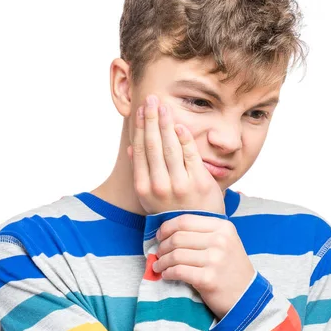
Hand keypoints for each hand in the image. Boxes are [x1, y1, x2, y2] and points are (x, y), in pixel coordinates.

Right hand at [127, 94, 224, 214]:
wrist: (196, 231)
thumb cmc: (172, 211)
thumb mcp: (151, 197)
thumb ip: (142, 172)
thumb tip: (131, 149)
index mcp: (144, 188)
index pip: (140, 151)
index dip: (140, 128)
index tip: (140, 110)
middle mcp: (160, 186)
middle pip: (153, 145)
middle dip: (150, 119)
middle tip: (150, 99)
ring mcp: (180, 184)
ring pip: (170, 147)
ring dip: (165, 123)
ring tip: (162, 106)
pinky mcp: (199, 182)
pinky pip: (190, 154)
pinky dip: (184, 138)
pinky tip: (179, 125)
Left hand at [152, 213, 256, 319]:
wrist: (247, 296)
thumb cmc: (231, 268)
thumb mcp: (225, 242)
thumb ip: (202, 232)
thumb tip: (167, 231)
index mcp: (223, 227)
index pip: (185, 220)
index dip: (167, 227)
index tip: (160, 236)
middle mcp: (220, 241)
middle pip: (178, 237)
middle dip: (162, 246)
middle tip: (158, 253)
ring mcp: (215, 260)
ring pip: (175, 255)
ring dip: (162, 261)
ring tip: (158, 265)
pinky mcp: (208, 279)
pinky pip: (178, 271)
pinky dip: (167, 273)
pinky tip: (166, 275)